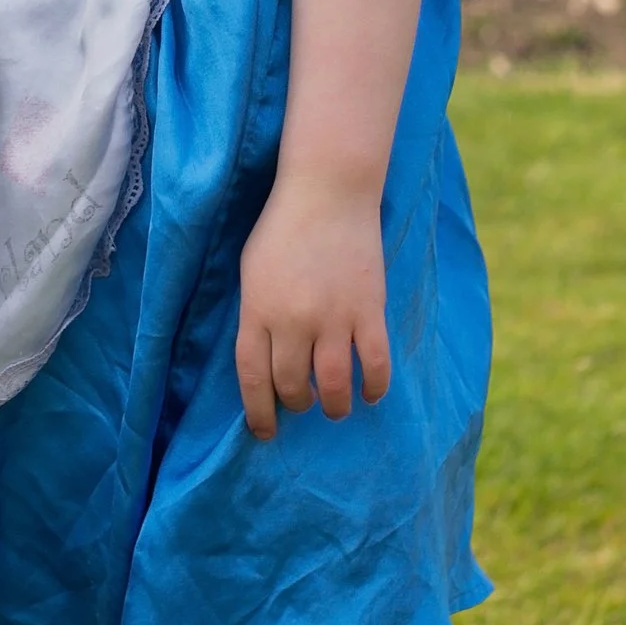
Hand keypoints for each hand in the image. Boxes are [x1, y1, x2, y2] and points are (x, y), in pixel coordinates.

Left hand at [235, 178, 389, 439]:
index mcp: (258, 310)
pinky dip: (374, 386)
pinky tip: (371, 393)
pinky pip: (374, 364)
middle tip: (302, 404)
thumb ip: (256, 316)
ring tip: (335, 407)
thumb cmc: (282, 228)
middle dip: (296, 404)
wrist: (327, 192)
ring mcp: (333, 317)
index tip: (264, 432)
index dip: (258, 412)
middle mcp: (293, 320)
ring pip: (333, 385)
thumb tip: (263, 362)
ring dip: (334, 405)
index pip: (253, 377)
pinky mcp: (368, 310)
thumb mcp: (251, 272)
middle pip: (292, 385)